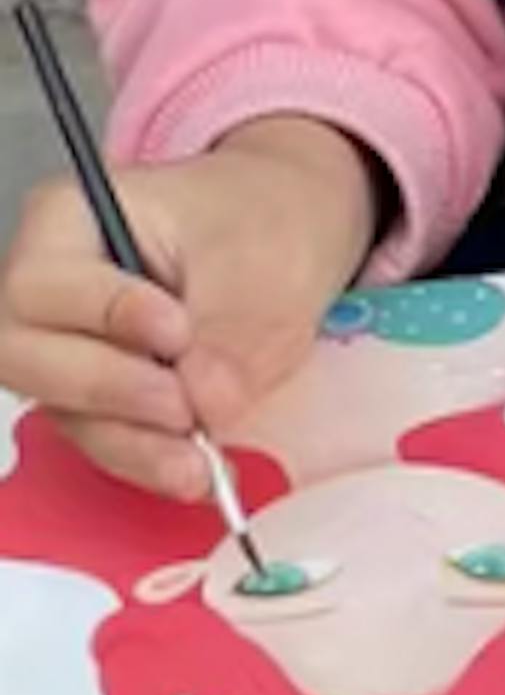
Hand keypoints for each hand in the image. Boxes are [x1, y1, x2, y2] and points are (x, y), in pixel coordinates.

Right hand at [0, 116, 379, 496]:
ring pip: (65, 411)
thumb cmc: (260, 220)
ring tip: (200, 461)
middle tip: (182, 404)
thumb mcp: (259, 260)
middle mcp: (53, 292)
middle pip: (27, 357)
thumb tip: (205, 402)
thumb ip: (228, 331)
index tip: (177, 331)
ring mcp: (72, 350)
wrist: (287, 239)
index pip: (45, 283)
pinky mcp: (104, 400)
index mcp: (70, 221)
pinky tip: (202, 473)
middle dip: (105, 389)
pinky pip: (108, 441)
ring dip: (132, 444)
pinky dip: (152, 462)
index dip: (105, 314)